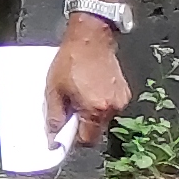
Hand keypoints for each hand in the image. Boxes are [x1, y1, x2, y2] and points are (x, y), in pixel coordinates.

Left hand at [53, 18, 133, 144]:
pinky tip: (89, 89)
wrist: (91, 39)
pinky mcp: (124, 92)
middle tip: (68, 110)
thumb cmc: (71, 61)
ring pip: (102, 119)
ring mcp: (121, 100)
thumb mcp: (53, 90)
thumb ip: (54, 117)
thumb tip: (53, 138)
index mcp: (95, 109)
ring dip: (90, 114)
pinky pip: (109, 106)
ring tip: (78, 95)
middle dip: (81, 125)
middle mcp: (112, 108)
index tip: (63, 134)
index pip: (87, 140)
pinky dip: (98, 103)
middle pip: (96, 130)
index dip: (73, 139)